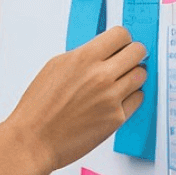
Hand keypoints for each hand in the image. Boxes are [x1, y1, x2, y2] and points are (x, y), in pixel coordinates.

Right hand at [3, 26, 147, 170]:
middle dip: (134, 54)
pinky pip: (137, 99)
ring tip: (119, 82)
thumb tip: (102, 52)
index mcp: (83, 58)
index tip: (121, 44)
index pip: (121, 35)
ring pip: (141, 75)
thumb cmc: (39, 107)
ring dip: (133, 76)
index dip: (122, 39)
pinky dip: (130, 97)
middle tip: (127, 60)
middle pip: (137, 52)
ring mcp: (111, 97)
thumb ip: (82, 57)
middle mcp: (101, 75)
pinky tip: (115, 100)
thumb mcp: (55, 67)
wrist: (34, 139)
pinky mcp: (117, 117)